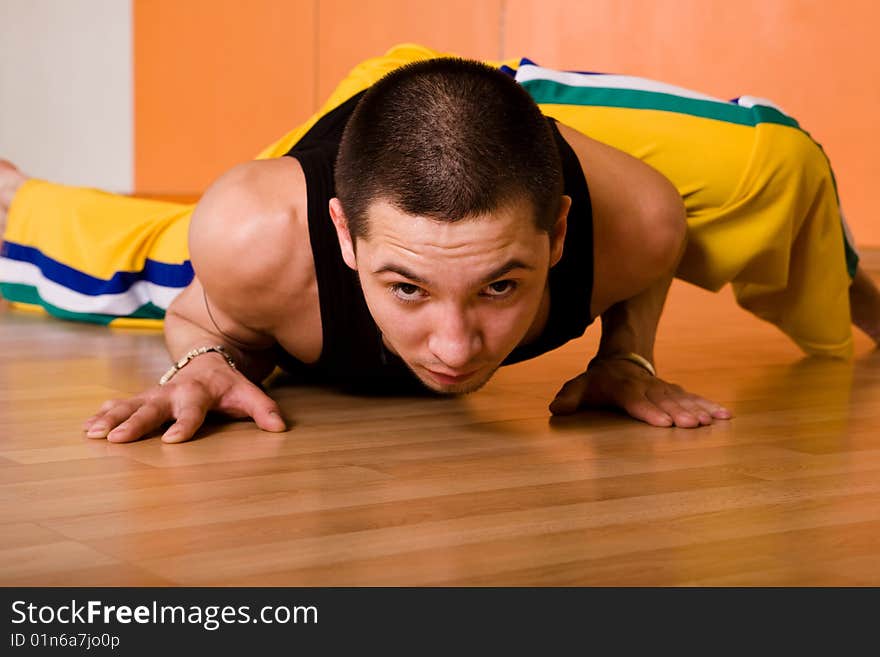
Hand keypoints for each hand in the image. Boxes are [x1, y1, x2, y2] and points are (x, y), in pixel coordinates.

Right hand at [82, 355, 285, 442]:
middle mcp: (172, 392)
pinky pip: (121, 405)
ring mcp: (155, 394)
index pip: (192, 411)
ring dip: (111, 419)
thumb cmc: (228, 384)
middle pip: (153, 409)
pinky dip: (104, 413)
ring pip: (130, 405)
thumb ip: (263, 409)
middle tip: (118, 439)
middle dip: (136, 423)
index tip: (172, 441)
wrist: (208, 358)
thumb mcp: (247, 393)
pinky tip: (88, 426)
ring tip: (93, 433)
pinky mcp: (143, 397)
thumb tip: (279, 427)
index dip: (184, 425)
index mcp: (198, 393)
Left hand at [549, 358, 731, 427]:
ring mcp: (663, 389)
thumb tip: (556, 408)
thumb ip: (570, 397)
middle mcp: (646, 388)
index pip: (635, 401)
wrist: (623, 359)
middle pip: (664, 401)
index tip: (662, 423)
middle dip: (679, 413)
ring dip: (699, 410)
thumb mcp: (580, 387)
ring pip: (682, 399)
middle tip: (693, 425)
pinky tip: (725, 415)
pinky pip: (695, 398)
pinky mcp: (676, 391)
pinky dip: (710, 405)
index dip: (648, 412)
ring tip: (715, 421)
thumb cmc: (600, 381)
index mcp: (623, 388)